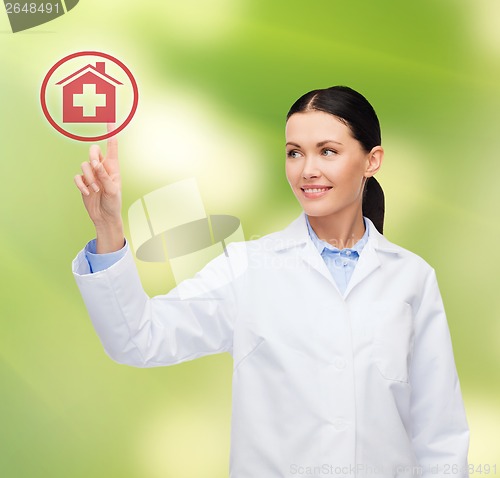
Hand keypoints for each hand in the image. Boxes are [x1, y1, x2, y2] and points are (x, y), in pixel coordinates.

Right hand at [74, 124, 123, 252]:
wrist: (104, 216)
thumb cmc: (114, 203)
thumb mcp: (113, 190)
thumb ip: (104, 176)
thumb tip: (95, 163)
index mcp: (113, 167)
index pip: (112, 147)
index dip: (111, 134)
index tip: (110, 121)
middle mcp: (102, 168)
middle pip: (93, 151)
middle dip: (92, 158)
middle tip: (96, 169)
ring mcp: (92, 174)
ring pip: (84, 165)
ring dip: (89, 178)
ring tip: (96, 189)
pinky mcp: (83, 182)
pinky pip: (77, 177)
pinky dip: (81, 184)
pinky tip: (87, 192)